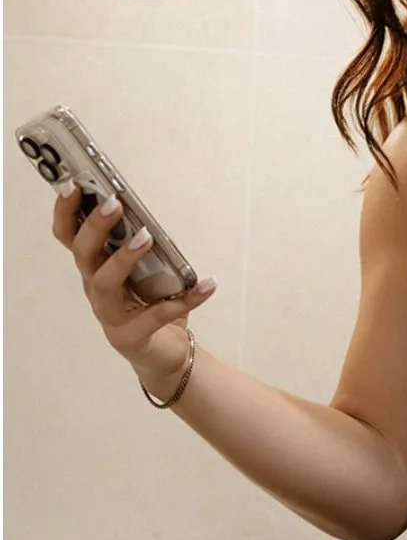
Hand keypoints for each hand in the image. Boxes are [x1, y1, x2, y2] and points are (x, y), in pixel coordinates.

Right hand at [52, 181, 214, 392]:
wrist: (166, 354)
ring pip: (104, 284)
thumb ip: (148, 245)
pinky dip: (185, 298)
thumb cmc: (153, 304)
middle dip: (95, 227)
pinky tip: (208, 284)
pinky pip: (155, 316)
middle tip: (113, 203)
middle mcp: (96, 290)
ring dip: (124, 257)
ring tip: (146, 236)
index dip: (66, 213)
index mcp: (96, 268)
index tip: (72, 185)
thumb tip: (152, 221)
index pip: (70, 237)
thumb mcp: (150, 269)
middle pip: (83, 255)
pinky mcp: (129, 338)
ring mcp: (109, 316)